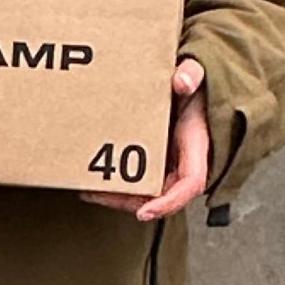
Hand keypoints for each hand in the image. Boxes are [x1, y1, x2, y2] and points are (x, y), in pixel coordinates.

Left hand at [81, 57, 209, 221]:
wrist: (186, 82)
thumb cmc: (192, 81)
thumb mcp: (194, 71)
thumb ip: (191, 72)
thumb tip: (183, 81)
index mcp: (196, 143)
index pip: (190, 182)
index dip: (169, 201)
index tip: (144, 212)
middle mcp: (184, 159)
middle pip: (162, 194)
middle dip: (129, 201)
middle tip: (95, 194)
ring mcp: (169, 162)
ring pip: (148, 193)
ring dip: (119, 197)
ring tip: (87, 190)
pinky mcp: (155, 161)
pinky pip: (140, 182)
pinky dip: (118, 186)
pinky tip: (92, 181)